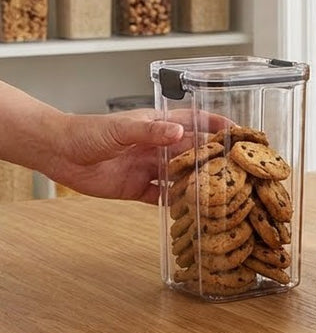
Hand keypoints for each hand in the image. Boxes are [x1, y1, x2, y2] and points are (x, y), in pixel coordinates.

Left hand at [48, 109, 232, 203]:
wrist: (59, 153)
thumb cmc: (89, 132)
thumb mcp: (121, 129)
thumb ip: (150, 131)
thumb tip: (178, 132)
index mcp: (159, 125)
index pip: (196, 122)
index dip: (217, 125)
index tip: (239, 131)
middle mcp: (159, 146)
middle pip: (193, 152)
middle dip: (213, 158)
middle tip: (236, 168)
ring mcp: (150, 167)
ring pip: (181, 176)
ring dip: (197, 182)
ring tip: (219, 192)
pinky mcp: (138, 188)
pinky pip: (162, 197)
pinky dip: (176, 203)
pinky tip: (190, 210)